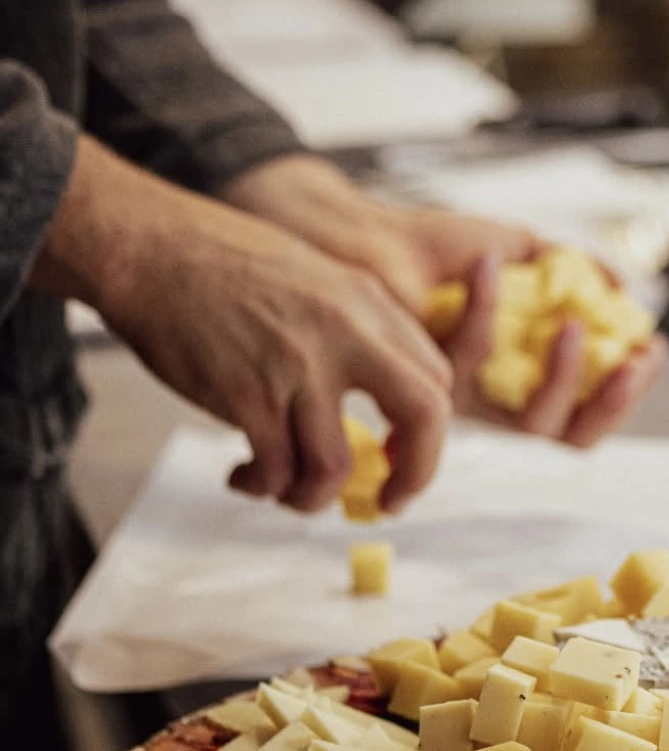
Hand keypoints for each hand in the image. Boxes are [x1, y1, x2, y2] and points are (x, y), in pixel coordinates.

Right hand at [31, 138, 452, 511]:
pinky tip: (245, 477)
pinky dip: (263, 487)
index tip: (400, 454)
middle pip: (424, 415)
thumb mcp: (319, 278)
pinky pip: (275, 471)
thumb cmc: (225, 263)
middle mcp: (345, 333)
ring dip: (312, 497)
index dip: (427, 431)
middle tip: (387, 502)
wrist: (151, 248)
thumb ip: (358, 332)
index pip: (436, 379)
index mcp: (368, 304)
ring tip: (286, 490)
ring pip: (334, 467)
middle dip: (413, 475)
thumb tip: (387, 398)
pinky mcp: (247, 396)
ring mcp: (298, 367)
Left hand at [222, 154, 664, 445]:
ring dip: (561, 377)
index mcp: (521, 371)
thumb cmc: (430, 246)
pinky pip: (470, 364)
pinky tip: (489, 264)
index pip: (586, 404)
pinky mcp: (425, 380)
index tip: (647, 352)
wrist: (356, 238)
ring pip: (529, 423)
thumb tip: (622, 285)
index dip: (623, 392)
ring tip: (569, 323)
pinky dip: (487, 312)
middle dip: (610, 403)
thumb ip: (567, 265)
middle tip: (631, 362)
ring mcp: (462, 395)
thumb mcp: (513, 245)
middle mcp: (494, 395)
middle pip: (569, 432)